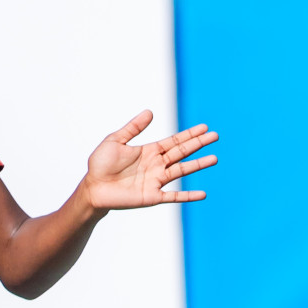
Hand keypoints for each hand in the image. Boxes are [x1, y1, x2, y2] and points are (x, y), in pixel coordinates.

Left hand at [82, 109, 217, 210]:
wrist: (92, 188)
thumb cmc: (101, 165)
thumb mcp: (115, 141)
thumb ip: (133, 128)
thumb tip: (150, 112)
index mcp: (148, 152)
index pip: (173, 141)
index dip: (189, 134)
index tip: (204, 127)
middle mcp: (156, 165)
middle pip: (181, 152)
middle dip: (198, 144)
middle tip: (215, 136)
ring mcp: (155, 181)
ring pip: (181, 171)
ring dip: (198, 165)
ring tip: (214, 158)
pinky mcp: (152, 196)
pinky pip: (173, 196)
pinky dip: (187, 195)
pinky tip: (202, 194)